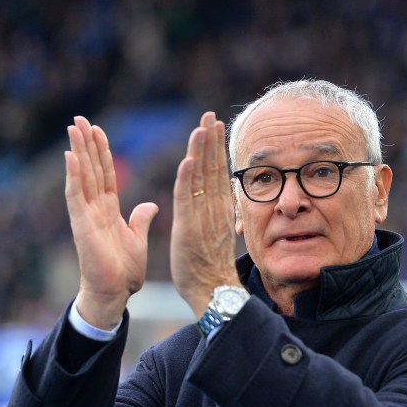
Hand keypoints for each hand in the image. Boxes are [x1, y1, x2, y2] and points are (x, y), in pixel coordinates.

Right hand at [65, 116, 158, 328]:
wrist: (114, 293)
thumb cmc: (123, 271)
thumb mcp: (137, 238)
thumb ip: (141, 219)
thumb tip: (150, 204)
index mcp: (108, 210)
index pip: (105, 174)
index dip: (101, 152)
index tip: (98, 130)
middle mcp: (94, 208)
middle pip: (90, 169)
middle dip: (85, 144)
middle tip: (79, 119)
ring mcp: (85, 215)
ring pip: (81, 176)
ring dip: (77, 151)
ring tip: (73, 128)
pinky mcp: (81, 225)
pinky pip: (76, 196)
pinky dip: (73, 176)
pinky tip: (70, 156)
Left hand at [170, 112, 241, 317]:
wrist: (214, 291)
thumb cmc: (210, 269)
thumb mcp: (214, 236)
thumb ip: (213, 215)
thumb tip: (216, 200)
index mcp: (219, 211)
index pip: (216, 173)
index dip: (215, 148)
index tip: (214, 126)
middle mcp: (214, 210)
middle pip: (212, 168)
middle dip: (211, 140)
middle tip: (210, 115)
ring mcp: (203, 218)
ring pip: (202, 178)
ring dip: (202, 151)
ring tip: (203, 126)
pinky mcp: (189, 229)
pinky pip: (188, 199)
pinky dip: (188, 178)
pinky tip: (189, 158)